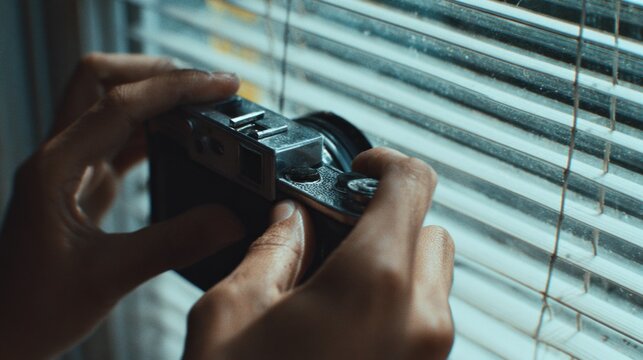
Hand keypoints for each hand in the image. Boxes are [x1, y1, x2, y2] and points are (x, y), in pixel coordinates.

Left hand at [0, 53, 243, 358]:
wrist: (6, 332)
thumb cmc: (33, 309)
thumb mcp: (109, 277)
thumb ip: (173, 243)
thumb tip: (229, 219)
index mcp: (55, 169)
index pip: (120, 104)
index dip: (175, 89)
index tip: (220, 87)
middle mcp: (58, 158)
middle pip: (101, 80)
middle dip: (155, 72)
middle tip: (205, 86)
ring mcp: (69, 168)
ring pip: (110, 105)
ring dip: (156, 98)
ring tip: (202, 108)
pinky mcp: (82, 185)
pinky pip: (118, 139)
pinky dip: (153, 131)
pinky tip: (182, 141)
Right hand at [184, 147, 454, 359]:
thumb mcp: (230, 313)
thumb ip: (269, 251)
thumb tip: (291, 222)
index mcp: (373, 282)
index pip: (411, 184)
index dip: (385, 164)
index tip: (360, 170)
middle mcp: (420, 317)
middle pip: (429, 230)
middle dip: (388, 222)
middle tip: (335, 236)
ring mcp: (432, 356)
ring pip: (433, 276)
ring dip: (394, 264)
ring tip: (334, 288)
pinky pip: (426, 319)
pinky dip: (397, 304)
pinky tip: (345, 325)